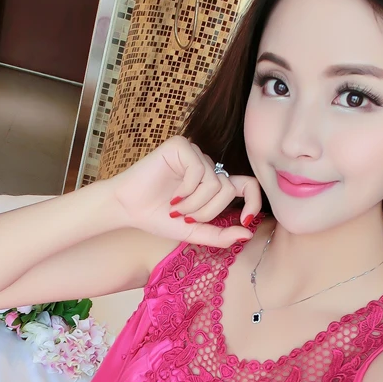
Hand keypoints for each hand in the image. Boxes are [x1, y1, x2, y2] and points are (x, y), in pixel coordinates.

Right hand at [110, 135, 262, 247]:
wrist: (128, 209)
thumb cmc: (158, 218)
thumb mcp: (194, 233)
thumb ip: (221, 235)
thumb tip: (248, 234)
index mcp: (215, 184)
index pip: (248, 185)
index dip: (254, 202)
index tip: (245, 221)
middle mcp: (208, 167)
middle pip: (228, 190)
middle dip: (207, 212)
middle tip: (184, 218)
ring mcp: (195, 154)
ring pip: (215, 182)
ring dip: (194, 204)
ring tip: (175, 208)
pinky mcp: (181, 146)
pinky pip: (199, 170)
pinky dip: (186, 190)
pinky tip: (172, 195)